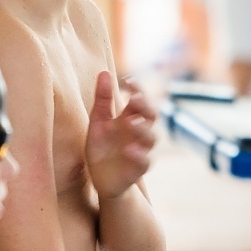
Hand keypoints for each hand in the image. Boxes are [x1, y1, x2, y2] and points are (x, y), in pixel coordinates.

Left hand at [85, 71, 155, 199]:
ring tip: (131, 122)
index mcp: (130, 117)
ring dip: (143, 129)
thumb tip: (104, 72)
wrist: (101, 179)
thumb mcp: (98, 122)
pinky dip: (139, 155)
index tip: (127, 81)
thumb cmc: (102, 148)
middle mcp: (139, 132)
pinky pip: (145, 161)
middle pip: (152, 115)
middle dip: (145, 106)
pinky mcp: (139, 168)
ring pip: (151, 137)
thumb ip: (102, 99)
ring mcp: (141, 150)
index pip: (141, 99)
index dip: (138, 89)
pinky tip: (128, 150)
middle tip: (135, 98)